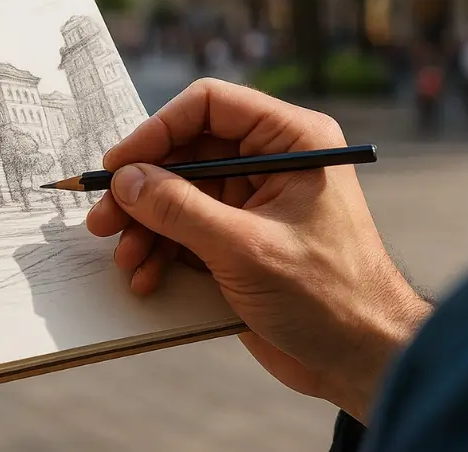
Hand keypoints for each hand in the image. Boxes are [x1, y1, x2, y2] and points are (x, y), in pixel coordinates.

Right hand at [86, 79, 429, 421]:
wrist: (363, 362)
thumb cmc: (330, 297)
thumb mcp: (245, 248)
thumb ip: (180, 209)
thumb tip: (126, 180)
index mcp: (291, 141)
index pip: (209, 105)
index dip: (157, 130)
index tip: (120, 165)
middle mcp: (270, 161)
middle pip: (184, 152)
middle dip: (141, 189)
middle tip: (104, 220)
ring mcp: (252, 201)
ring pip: (177, 194)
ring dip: (145, 226)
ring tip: (125, 259)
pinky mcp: (238, 239)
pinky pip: (184, 230)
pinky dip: (160, 250)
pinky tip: (146, 277)